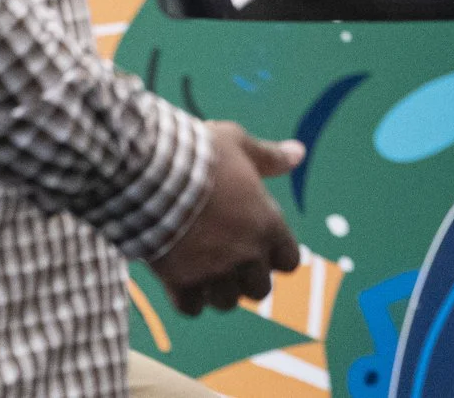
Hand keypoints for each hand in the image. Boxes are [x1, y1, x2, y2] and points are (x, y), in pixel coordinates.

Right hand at [150, 123, 303, 313]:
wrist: (153, 173)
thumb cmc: (201, 155)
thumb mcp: (239, 145)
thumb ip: (270, 156)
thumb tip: (300, 152)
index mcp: (267, 224)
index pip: (289, 262)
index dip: (277, 256)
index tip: (261, 245)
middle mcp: (246, 254)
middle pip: (260, 290)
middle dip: (248, 278)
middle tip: (230, 259)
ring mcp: (213, 271)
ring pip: (226, 302)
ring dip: (218, 291)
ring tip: (204, 270)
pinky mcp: (180, 282)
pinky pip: (191, 308)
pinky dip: (188, 299)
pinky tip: (180, 279)